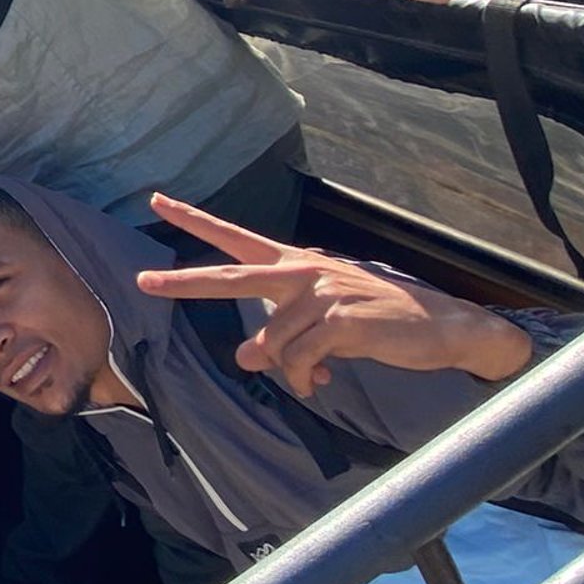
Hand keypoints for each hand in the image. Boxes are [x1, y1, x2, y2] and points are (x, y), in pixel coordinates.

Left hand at [138, 195, 531, 393]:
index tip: (157, 201)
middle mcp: (303, 270)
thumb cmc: (376, 322)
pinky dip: (305, 378)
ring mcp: (322, 292)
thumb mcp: (321, 327)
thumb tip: (245, 356)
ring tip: (312, 377)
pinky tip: (322, 382)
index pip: (236, 239)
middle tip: (143, 282)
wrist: (440, 327)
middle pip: (231, 278)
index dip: (196, 220)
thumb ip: (280, 336)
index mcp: (296, 265)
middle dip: (183, 282)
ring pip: (272, 342)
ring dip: (288, 370)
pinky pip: (300, 360)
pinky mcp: (340, 319)